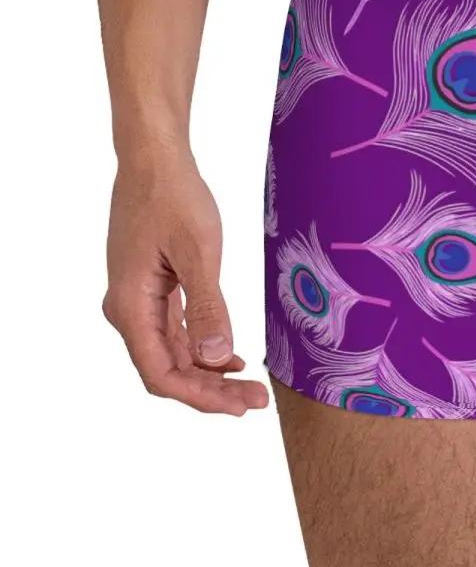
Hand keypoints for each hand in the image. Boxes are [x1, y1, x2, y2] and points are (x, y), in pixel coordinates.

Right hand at [103, 148, 268, 414]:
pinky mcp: (151, 287)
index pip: (161, 374)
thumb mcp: (198, 252)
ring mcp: (138, 299)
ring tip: (249, 386)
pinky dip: (201, 348)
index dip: (200, 397)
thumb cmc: (174, 197)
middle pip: (168, 369)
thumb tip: (214, 359)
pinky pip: (173, 331)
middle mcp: (128, 310)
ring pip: (172, 353)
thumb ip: (207, 307)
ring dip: (208, 373)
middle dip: (211, 391)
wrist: (154, 159)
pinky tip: (229, 358)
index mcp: (131, 307)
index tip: (240, 406)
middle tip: (256, 401)